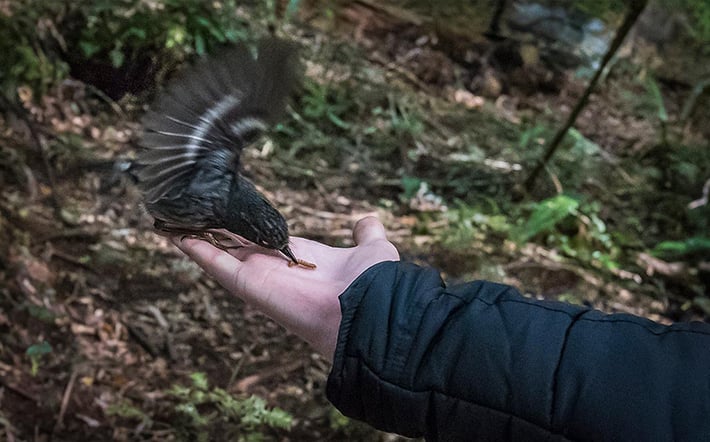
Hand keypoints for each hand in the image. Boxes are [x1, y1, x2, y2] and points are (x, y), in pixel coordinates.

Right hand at [172, 216, 399, 357]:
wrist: (369, 306)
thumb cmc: (373, 282)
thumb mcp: (372, 248)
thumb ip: (366, 234)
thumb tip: (368, 221)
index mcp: (299, 258)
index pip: (266, 241)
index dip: (247, 228)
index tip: (230, 214)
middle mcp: (276, 269)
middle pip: (237, 248)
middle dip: (215, 233)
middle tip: (192, 214)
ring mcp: (260, 277)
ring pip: (220, 255)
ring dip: (197, 238)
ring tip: (173, 221)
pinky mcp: (249, 283)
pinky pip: (215, 264)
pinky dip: (194, 250)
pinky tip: (174, 235)